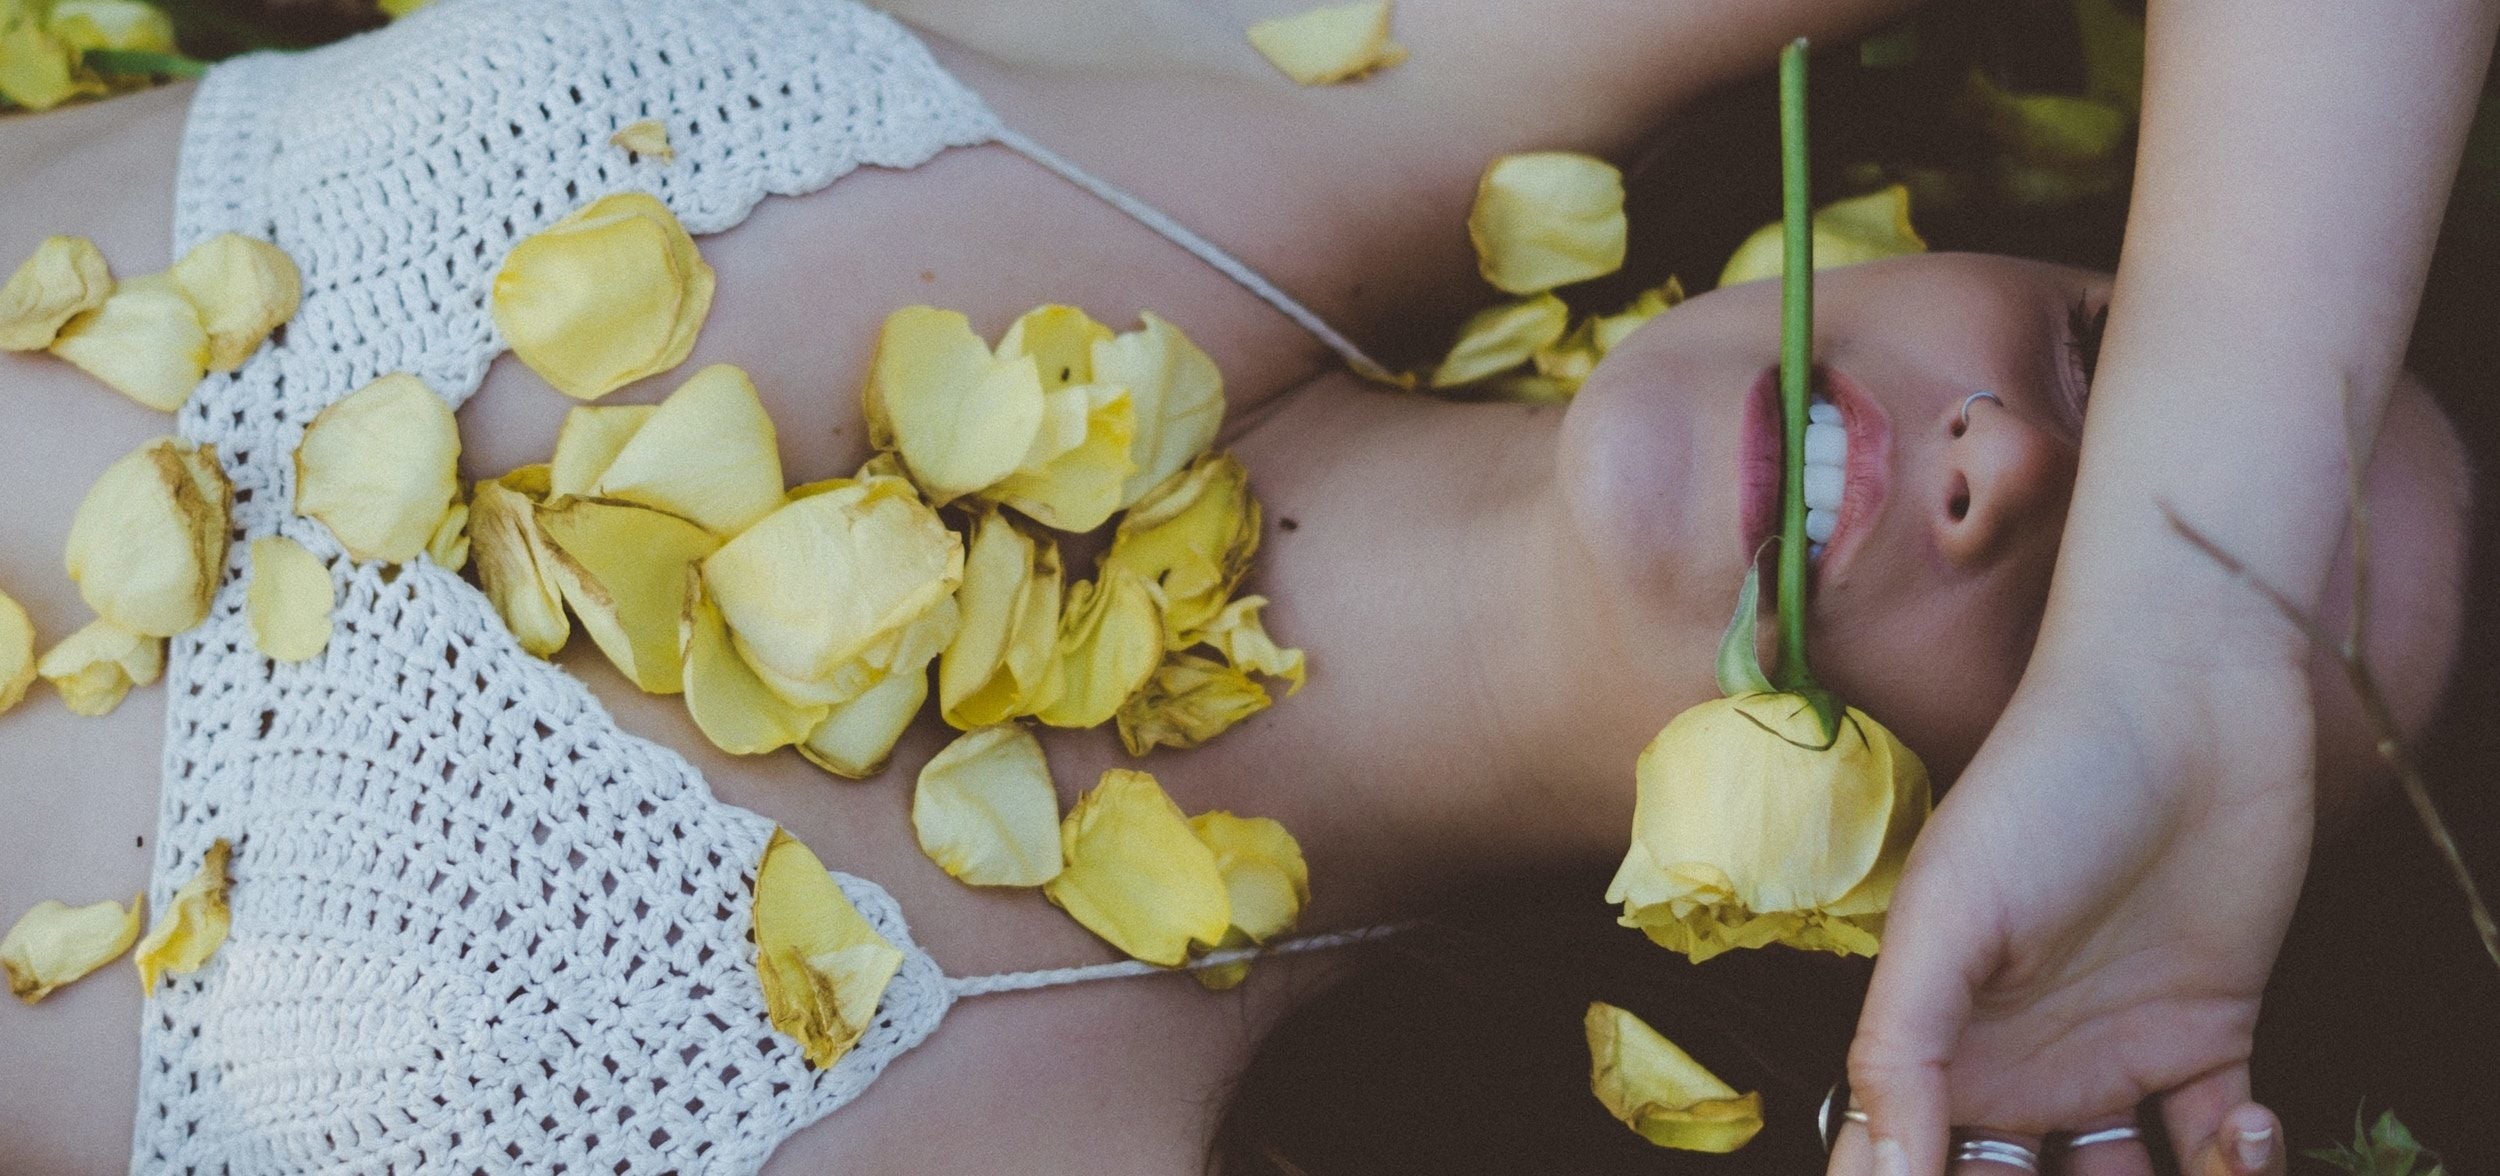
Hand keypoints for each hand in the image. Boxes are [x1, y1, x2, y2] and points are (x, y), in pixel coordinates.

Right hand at [1826, 651, 2315, 1175]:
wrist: (2188, 703)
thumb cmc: (2043, 786)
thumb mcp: (1945, 913)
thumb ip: (1898, 1051)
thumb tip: (1881, 1171)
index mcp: (1933, 1046)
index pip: (1899, 1163)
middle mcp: (2014, 1068)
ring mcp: (2112, 1059)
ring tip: (2181, 1174)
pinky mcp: (2210, 1042)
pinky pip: (2216, 1155)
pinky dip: (2238, 1171)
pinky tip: (2242, 1131)